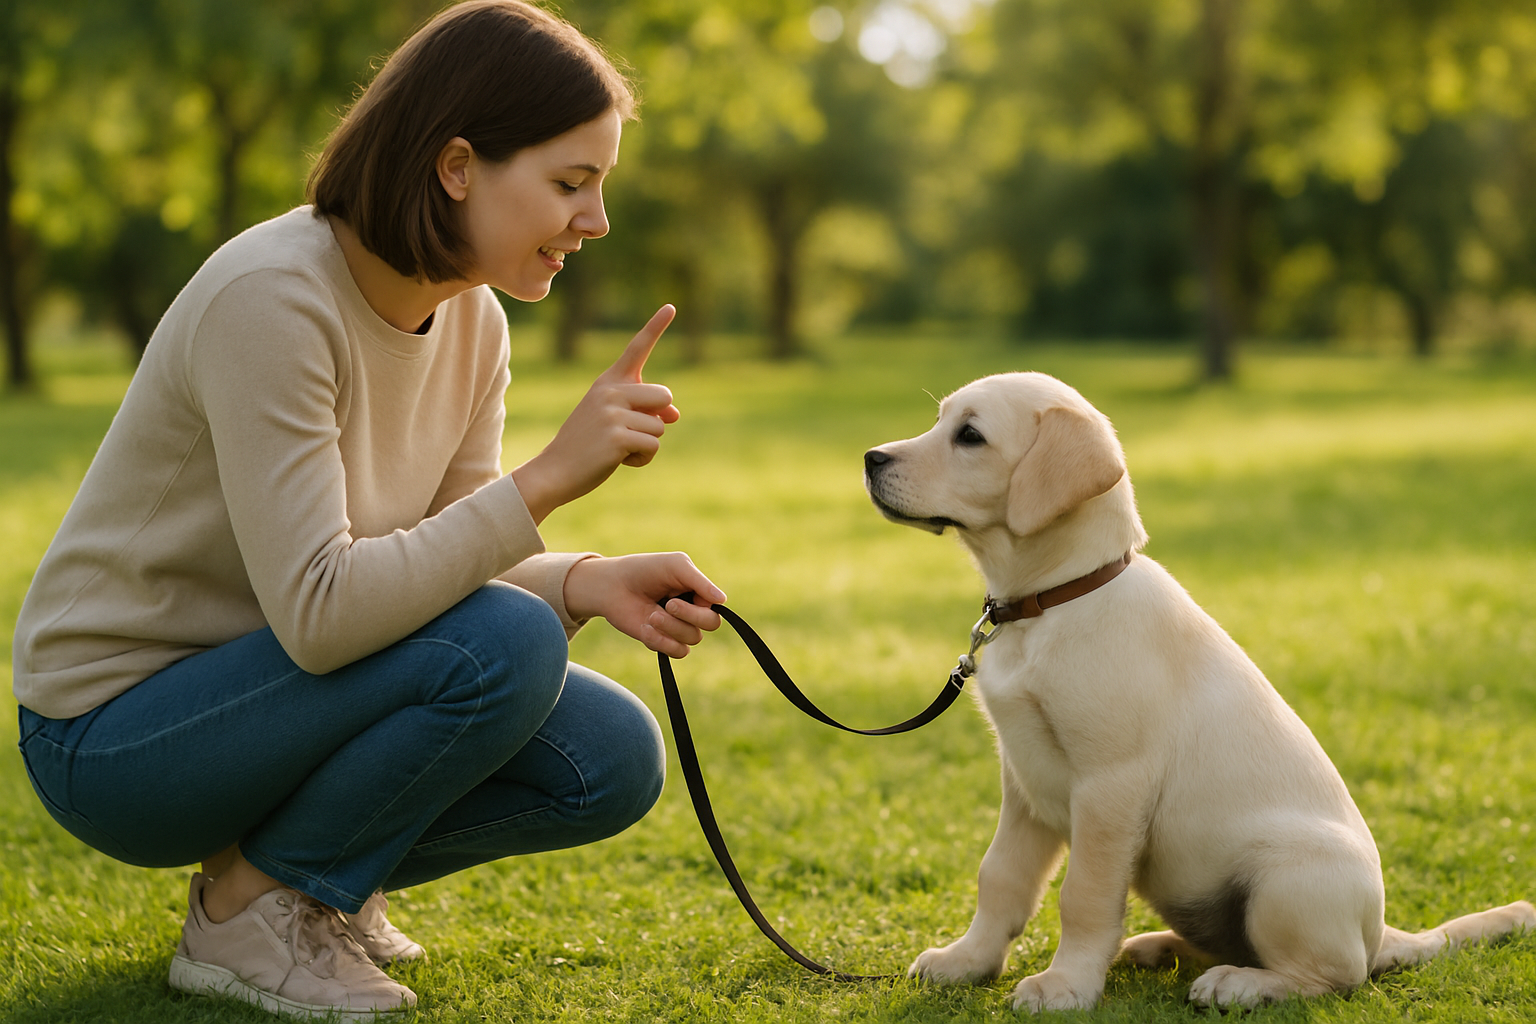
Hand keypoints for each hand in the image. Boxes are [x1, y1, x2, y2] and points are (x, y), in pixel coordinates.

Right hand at [513, 305, 678, 522]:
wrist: (554, 471)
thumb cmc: (587, 445)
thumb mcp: (615, 421)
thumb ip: (643, 411)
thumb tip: (675, 416)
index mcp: (608, 381)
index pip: (636, 349)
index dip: (655, 327)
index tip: (671, 306)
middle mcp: (611, 391)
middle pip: (664, 396)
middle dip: (657, 418)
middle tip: (628, 432)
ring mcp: (613, 413)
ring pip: (661, 426)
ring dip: (647, 443)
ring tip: (616, 449)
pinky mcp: (618, 436)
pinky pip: (653, 446)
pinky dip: (642, 459)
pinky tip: (618, 461)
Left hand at [564, 553, 725, 657]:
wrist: (612, 586)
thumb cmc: (644, 570)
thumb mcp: (676, 566)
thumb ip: (700, 582)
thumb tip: (722, 601)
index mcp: (698, 591)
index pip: (715, 607)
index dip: (701, 606)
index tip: (677, 596)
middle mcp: (691, 610)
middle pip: (710, 624)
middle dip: (689, 616)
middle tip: (668, 605)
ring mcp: (677, 627)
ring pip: (693, 639)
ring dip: (671, 628)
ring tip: (651, 616)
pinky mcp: (662, 641)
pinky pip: (677, 652)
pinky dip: (662, 641)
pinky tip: (646, 629)